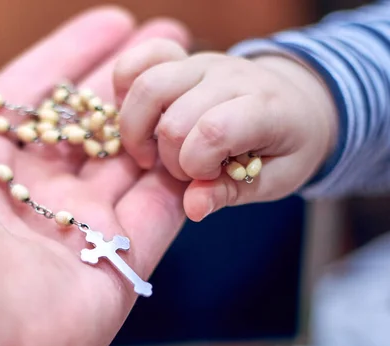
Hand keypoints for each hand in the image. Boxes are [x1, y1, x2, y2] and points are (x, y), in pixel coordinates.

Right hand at [114, 41, 337, 221]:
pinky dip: (125, 88)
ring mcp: (202, 63)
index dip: (198, 165)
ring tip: (151, 152)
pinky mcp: (181, 59)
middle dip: (171, 160)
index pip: (214, 131)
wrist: (298, 101)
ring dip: (138, 131)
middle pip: (173, 120)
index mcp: (265, 108)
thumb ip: (231, 193)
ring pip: (147, 87)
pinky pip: (138, 61)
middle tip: (185, 171)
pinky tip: (138, 117)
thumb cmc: (287, 147)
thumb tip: (192, 208)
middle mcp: (230, 77)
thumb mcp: (274, 180)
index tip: (208, 177)